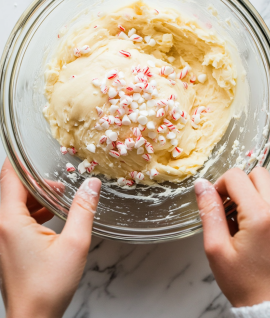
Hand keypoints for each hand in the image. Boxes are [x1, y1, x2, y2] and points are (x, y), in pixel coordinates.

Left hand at [0, 158, 100, 317]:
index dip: (21, 161)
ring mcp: (1, 235)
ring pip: (13, 202)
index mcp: (10, 220)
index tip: (34, 151)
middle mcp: (1, 225)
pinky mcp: (6, 245)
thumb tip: (92, 185)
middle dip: (35, 180)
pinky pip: (14, 217)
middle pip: (11, 187)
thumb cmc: (47, 287)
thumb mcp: (74, 244)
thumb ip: (83, 210)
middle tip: (58, 183)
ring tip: (59, 199)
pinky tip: (50, 216)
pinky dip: (31, 210)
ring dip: (35, 196)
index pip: (9, 176)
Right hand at [194, 167, 269, 307]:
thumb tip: (202, 186)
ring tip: (243, 224)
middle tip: (230, 209)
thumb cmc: (245, 283)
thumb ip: (209, 211)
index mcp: (260, 215)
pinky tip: (256, 229)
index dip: (219, 185)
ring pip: (268, 186)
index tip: (216, 203)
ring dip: (253, 196)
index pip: (236, 176)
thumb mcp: (216, 248)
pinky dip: (264, 206)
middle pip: (256, 174)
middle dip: (239, 186)